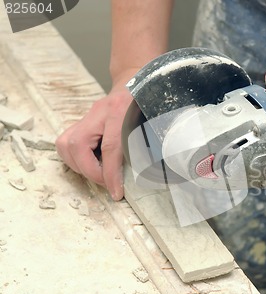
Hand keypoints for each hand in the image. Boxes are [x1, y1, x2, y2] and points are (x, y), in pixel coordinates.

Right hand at [56, 72, 136, 200]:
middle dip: (91, 172)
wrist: (136, 81)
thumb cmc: (147, 104)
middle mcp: (98, 112)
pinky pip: (66, 143)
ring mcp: (87, 115)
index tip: (116, 193)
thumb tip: (147, 171)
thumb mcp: (152, 120)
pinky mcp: (81, 122)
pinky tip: (90, 165)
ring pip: (66, 145)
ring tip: (99, 175)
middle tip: (108, 183)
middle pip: (79, 146)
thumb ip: (147, 142)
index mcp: (119, 111)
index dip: (111, 174)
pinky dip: (75, 159)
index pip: (110, 148)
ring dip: (80, 167)